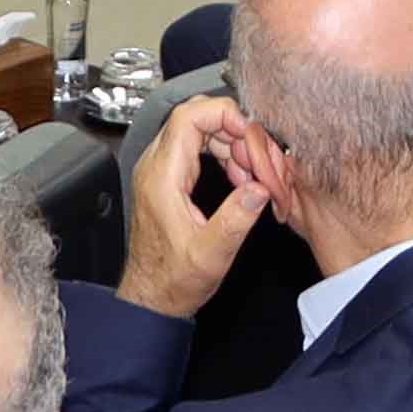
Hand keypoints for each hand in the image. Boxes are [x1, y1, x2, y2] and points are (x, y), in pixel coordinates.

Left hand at [120, 97, 282, 313]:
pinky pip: (199, 148)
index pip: (188, 117)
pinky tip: (240, 180)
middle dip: (234, 131)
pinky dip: (224, 156)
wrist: (153, 296)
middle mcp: (157, 166)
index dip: (224, 115)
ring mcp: (161, 170)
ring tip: (252, 177)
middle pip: (196, 118)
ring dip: (232, 145)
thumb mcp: (211, 255)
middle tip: (256, 161)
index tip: (250, 135)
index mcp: (162, 177)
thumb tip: (259, 189)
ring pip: (200, 131)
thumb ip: (235, 220)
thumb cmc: (173, 279)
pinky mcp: (169, 178)